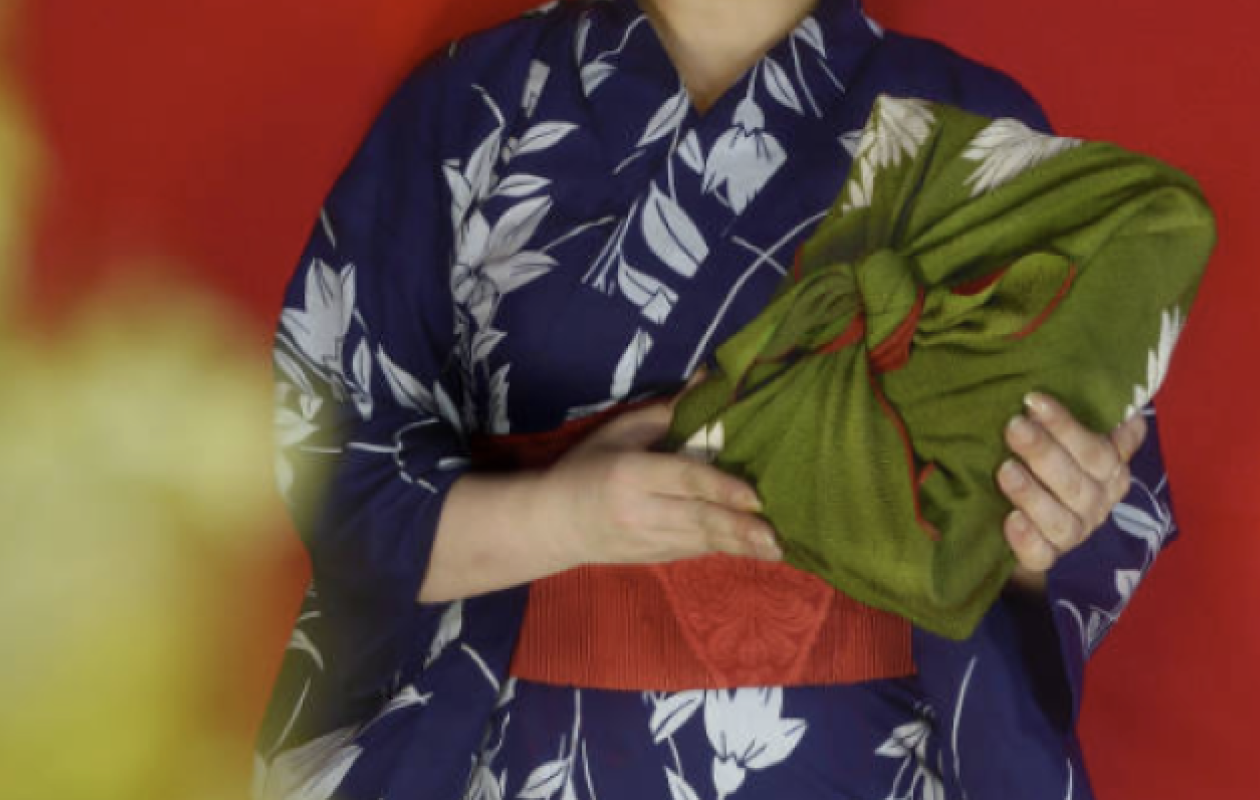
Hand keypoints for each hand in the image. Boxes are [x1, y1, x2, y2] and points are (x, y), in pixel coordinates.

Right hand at [531, 390, 780, 569]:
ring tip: (775, 550)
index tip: (755, 497)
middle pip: (697, 519)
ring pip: (699, 542)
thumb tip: (706, 379)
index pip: (684, 479)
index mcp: (630, 474)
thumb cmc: (586, 467)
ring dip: (739, 545)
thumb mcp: (620, 432)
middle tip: (776, 536)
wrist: (552, 523)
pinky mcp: (650, 558)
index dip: (721, 488)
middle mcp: (639, 511)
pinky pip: (692, 552)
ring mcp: (645, 540)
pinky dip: (720, 549)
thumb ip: (667, 413)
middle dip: (739, 528)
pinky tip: (748, 550)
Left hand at [997, 393, 1148, 593]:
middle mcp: (1096, 504)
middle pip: (1076, 483)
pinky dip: (1027, 540)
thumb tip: (1126, 407)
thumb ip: (1096, 418)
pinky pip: (1042, 555)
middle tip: (1013, 427)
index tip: (1033, 400)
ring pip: (1061, 521)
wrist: (1028, 514)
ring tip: (1004, 469)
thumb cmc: (1052, 459)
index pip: (1096, 450)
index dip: (1065, 426)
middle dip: (1043, 452)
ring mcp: (1074, 533)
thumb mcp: (1072, 435)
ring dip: (1032, 494)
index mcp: (1110, 472)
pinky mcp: (1046, 556)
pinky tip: (1010, 520)